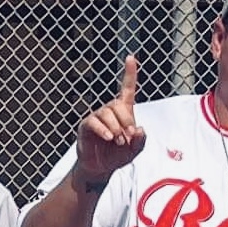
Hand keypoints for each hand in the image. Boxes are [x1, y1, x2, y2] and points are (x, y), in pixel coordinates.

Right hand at [71, 56, 146, 187]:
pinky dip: (103, 130)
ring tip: (117, 141)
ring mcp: (97, 117)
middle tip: (127, 137)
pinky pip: (94, 122)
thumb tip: (139, 129)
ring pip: (107, 113)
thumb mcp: (135, 151)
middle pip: (118, 104)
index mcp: (123, 112)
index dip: (129, 73)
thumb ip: (141, 141)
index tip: (130, 57)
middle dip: (126, 120)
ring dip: (116, 127)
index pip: (127, 88)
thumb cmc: (117, 156)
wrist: (100, 168)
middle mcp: (110, 111)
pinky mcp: (87, 126)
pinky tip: (109, 137)